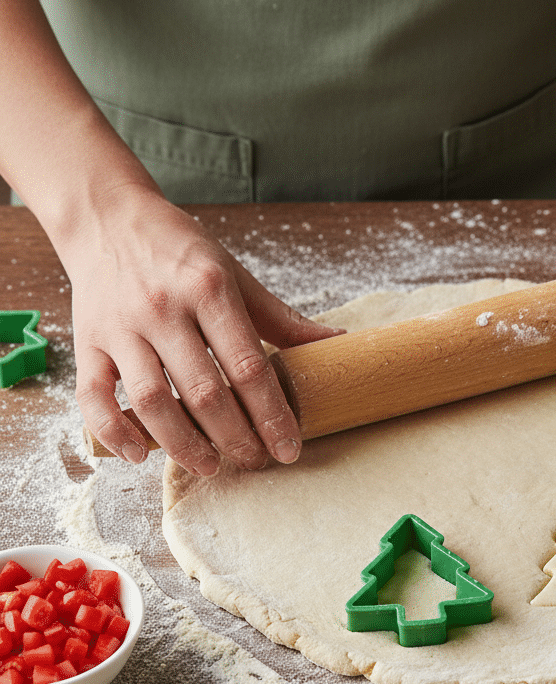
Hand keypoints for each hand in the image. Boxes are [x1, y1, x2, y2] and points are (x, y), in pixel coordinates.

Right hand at [66, 186, 338, 473]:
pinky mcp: (88, 342)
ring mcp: (120, 328)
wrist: (107, 217)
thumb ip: (281, 318)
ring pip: (152, 401)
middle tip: (256, 461)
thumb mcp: (236, 275)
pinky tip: (140, 455)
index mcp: (209, 290)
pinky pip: (93, 396)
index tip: (288, 448)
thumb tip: (338, 342)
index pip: (248, 367)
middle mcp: (163, 309)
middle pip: (205, 393)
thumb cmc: (181, 252)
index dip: (272, 415)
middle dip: (236, 438)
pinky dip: (115, 431)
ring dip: (184, 444)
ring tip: (211, 465)